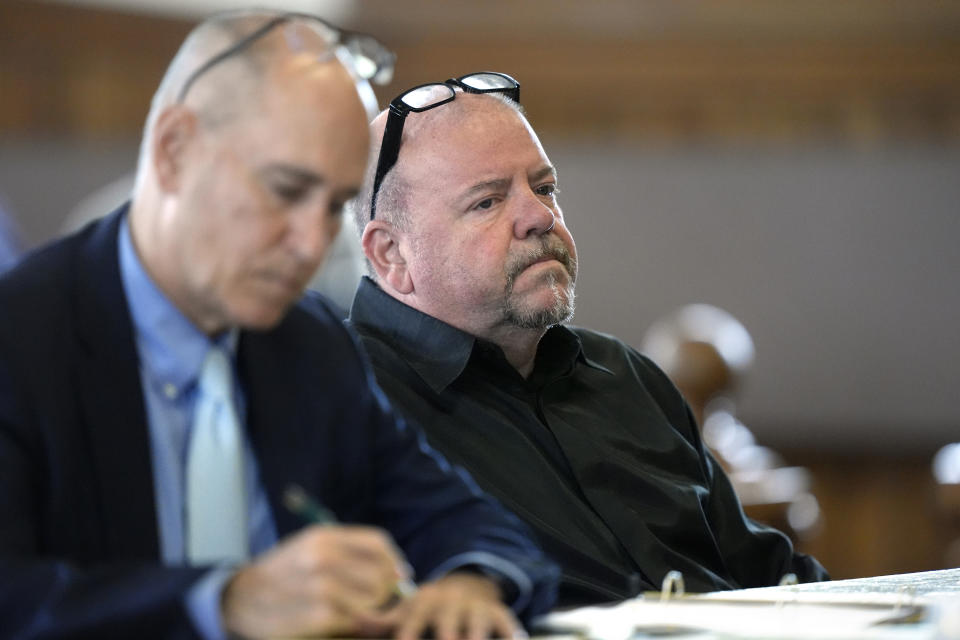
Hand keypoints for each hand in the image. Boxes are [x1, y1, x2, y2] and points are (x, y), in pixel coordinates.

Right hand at [220, 524, 409, 638]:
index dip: (393, 560)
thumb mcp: (311, 548)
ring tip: (360, 611)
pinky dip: (355, 624)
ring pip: (374, 600)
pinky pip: (357, 621)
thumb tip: (401, 572)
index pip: (377, 543)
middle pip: (381, 574)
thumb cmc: (285, 573)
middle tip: (380, 599)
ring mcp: (321, 587)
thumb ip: (351, 554)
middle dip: (387, 590)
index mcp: (323, 536)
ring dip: (373, 610)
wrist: (242, 599)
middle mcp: (322, 557)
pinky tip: (342, 621)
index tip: (399, 573)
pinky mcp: (319, 616)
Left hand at [360, 571, 522, 639]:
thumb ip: (382, 621)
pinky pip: (507, 624)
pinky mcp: (498, 613)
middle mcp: (450, 605)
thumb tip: (355, 621)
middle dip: (447, 639)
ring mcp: (475, 609)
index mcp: (423, 605)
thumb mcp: (407, 609)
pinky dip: (511, 635)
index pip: (412, 628)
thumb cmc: (430, 607)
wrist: (466, 584)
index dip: (410, 637)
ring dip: (475, 638)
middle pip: (448, 632)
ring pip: (477, 629)